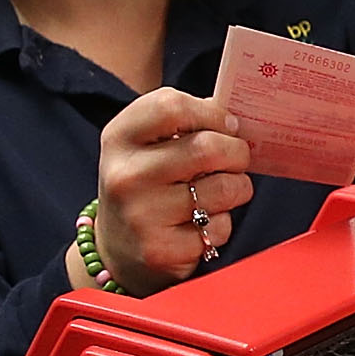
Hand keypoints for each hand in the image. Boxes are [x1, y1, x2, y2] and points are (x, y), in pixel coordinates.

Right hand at [91, 88, 254, 289]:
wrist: (116, 248)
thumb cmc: (145, 185)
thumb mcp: (145, 145)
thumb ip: (183, 123)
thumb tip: (232, 117)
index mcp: (120, 138)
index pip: (172, 106)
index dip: (212, 113)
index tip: (226, 126)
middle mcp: (126, 174)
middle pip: (208, 148)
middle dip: (238, 153)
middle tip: (236, 160)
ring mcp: (142, 215)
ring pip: (224, 188)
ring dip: (238, 189)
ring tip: (222, 193)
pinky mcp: (162, 250)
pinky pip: (219, 227)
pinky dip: (222, 224)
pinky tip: (202, 225)